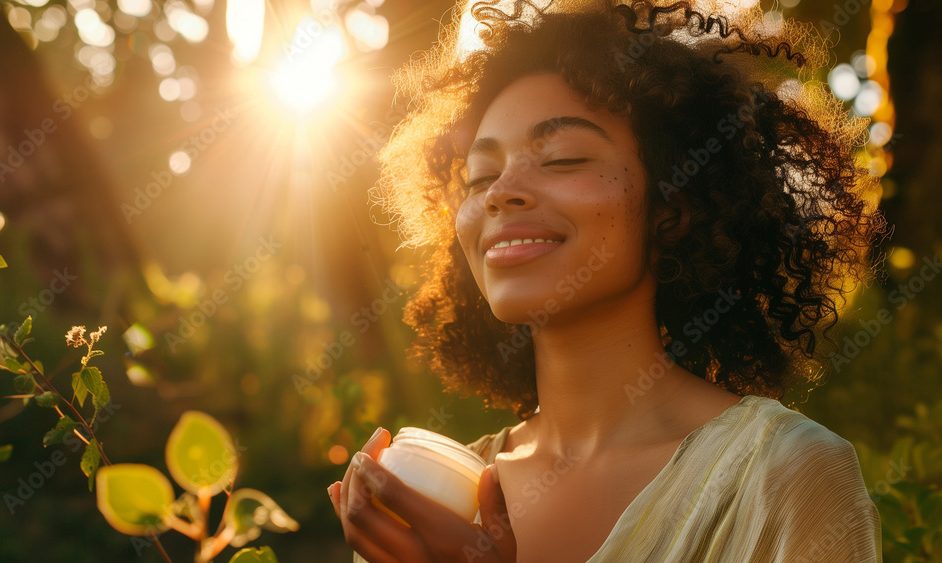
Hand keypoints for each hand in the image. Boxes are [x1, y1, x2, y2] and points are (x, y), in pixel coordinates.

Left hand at [326, 427, 516, 562]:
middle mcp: (411, 555)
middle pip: (361, 512)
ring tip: (351, 471)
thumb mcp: (503, 539)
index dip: (373, 468)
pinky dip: (344, 520)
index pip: (392, 496)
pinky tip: (341, 498)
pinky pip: (358, 548)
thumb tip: (491, 467)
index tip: (373, 446)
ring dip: (345, 497)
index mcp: (439, 537)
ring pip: (353, 533)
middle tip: (365, 453)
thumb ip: (495, 503)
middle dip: (355, 476)